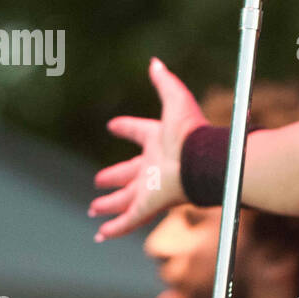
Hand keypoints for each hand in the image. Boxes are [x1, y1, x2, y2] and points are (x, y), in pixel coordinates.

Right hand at [89, 57, 206, 240]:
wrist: (205, 163)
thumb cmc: (192, 133)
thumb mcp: (175, 100)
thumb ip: (165, 82)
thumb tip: (155, 62)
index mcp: (158, 141)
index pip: (139, 133)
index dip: (126, 128)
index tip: (113, 126)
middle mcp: (153, 166)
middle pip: (128, 174)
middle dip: (113, 178)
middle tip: (98, 181)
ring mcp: (150, 188)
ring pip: (125, 199)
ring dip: (109, 205)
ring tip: (93, 209)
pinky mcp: (148, 205)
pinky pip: (128, 220)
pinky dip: (114, 228)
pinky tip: (101, 235)